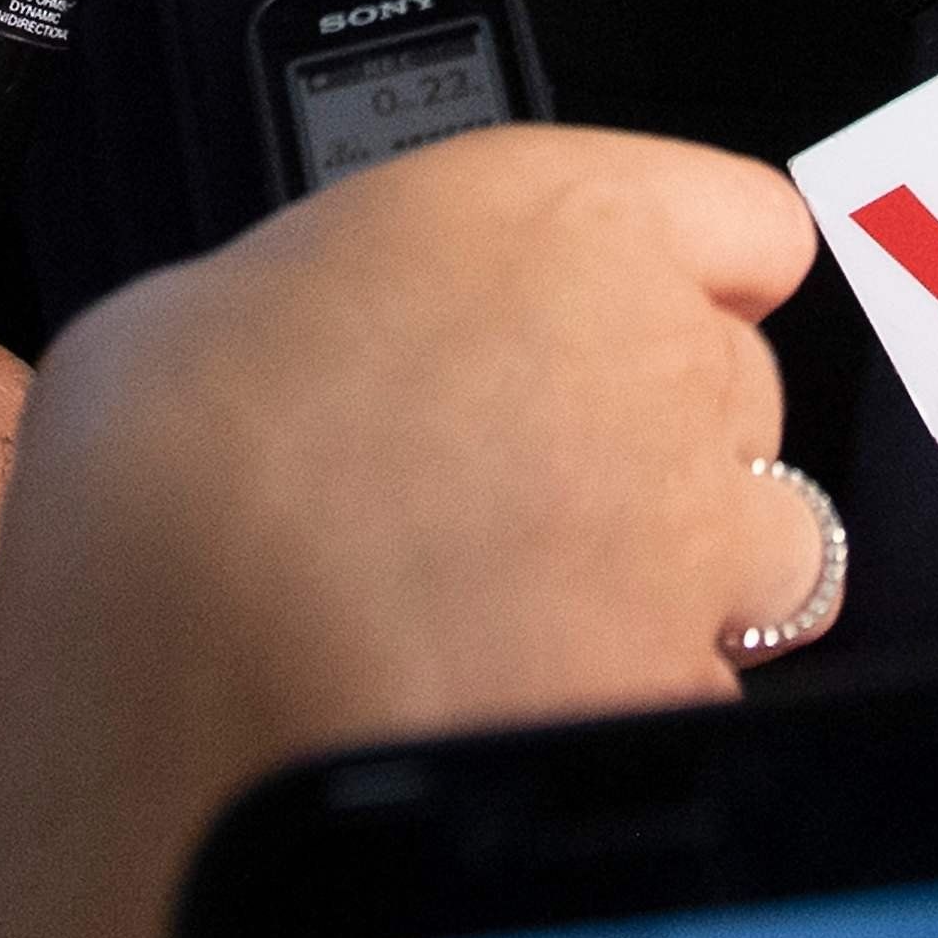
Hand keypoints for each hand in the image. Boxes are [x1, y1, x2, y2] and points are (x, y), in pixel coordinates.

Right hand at [0, 124, 829, 784]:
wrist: (174, 683)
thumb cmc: (169, 477)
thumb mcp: (207, 306)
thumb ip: (338, 306)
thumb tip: (323, 350)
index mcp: (555, 220)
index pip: (744, 217)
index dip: (693, 274)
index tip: (650, 313)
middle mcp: (658, 360)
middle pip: (745, 392)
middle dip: (664, 445)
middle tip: (526, 494)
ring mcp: (692, 538)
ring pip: (768, 553)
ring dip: (682, 582)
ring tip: (532, 622)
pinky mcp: (685, 691)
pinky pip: (699, 696)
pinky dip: (635, 711)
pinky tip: (516, 720)